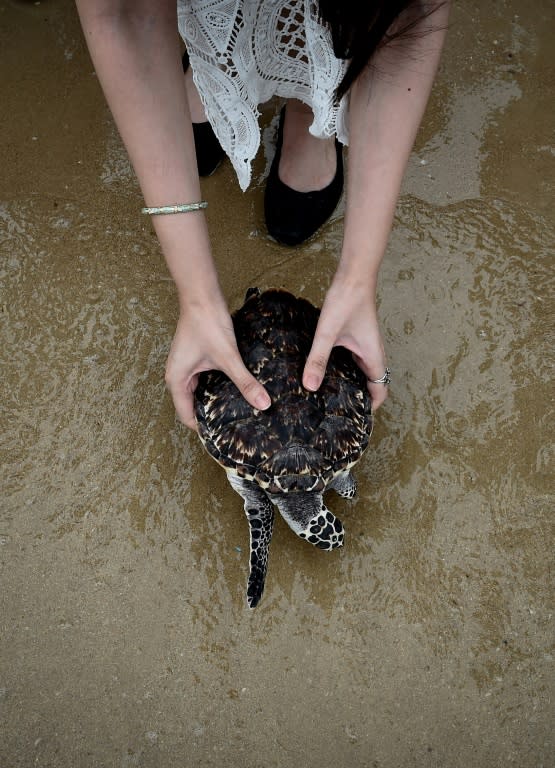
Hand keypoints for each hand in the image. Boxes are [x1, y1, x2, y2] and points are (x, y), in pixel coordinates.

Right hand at [165, 296, 270, 429]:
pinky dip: (217, 387)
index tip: (222, 439)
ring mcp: (186, 366)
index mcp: (177, 381)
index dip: (204, 430)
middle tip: (233, 429)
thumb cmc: (207, 324)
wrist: (201, 296)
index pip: (187, 416)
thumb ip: (245, 383)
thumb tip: (263, 403)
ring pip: (200, 393)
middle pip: (193, 406)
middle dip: (211, 417)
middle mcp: (177, 376)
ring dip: (215, 401)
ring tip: (236, 413)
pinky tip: (235, 390)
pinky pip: (205, 380)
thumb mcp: (228, 358)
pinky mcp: (195, 358)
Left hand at [302, 280, 388, 409]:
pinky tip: (324, 370)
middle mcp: (372, 353)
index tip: (355, 420)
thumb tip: (309, 386)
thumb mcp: (328, 333)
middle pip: (371, 384)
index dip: (371, 408)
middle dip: (358, 399)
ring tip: (329, 397)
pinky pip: (353, 360)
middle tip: (337, 413)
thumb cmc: (346, 301)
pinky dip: (344, 369)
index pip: (380, 391)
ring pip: (361, 372)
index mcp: (373, 357)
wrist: (353, 275)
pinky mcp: (356, 337)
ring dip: (350, 384)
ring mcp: (365, 345)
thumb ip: (318, 359)